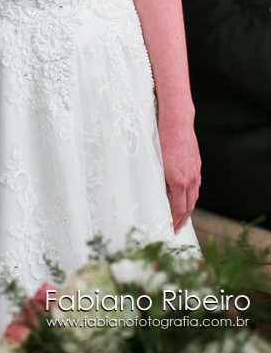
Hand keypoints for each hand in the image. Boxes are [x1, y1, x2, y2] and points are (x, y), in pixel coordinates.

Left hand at [159, 115, 200, 231]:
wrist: (177, 123)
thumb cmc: (162, 139)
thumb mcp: (156, 162)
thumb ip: (160, 181)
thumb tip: (162, 193)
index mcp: (178, 180)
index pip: (179, 209)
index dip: (174, 221)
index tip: (170, 228)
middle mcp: (190, 179)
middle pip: (189, 206)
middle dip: (182, 220)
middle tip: (176, 229)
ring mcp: (195, 172)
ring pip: (194, 196)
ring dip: (188, 209)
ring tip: (181, 218)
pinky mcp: (197, 166)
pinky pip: (196, 186)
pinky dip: (191, 195)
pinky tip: (185, 197)